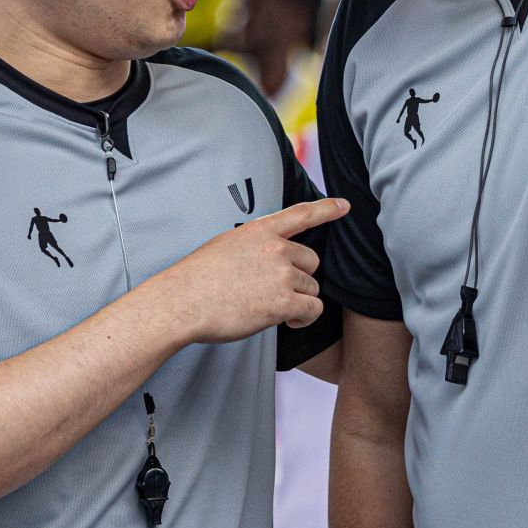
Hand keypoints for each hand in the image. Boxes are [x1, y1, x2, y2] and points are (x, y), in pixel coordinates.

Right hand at [150, 198, 347, 343]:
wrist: (182, 302)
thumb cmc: (196, 280)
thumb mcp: (226, 246)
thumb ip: (253, 247)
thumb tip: (268, 261)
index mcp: (260, 231)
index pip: (301, 214)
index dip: (327, 209)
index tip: (345, 205)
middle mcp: (276, 248)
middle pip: (312, 262)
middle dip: (299, 278)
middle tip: (274, 292)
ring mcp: (282, 274)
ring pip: (311, 288)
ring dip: (298, 301)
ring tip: (270, 308)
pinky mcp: (284, 301)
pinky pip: (312, 309)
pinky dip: (303, 318)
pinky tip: (286, 321)